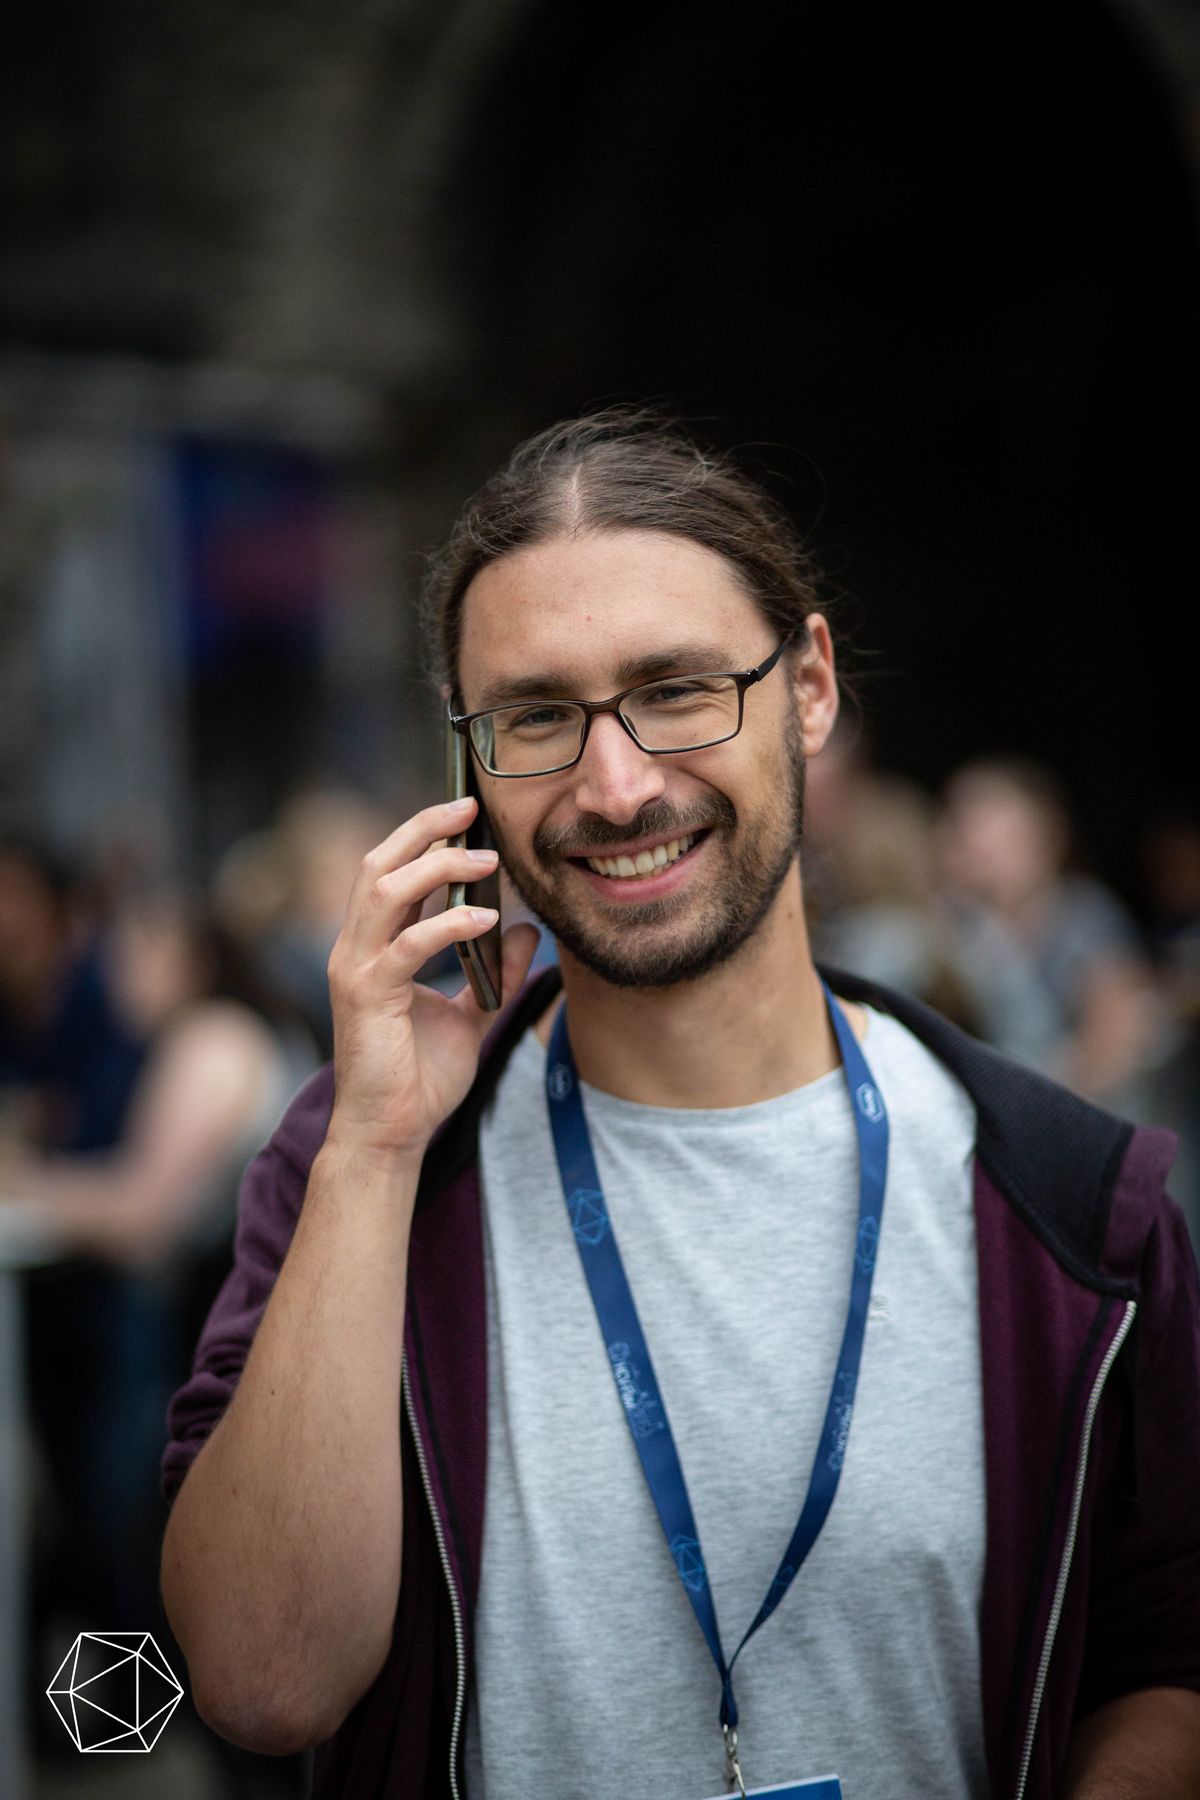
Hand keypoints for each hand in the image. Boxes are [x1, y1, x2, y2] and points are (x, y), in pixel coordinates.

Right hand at [324, 797, 538, 1163]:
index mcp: (373, 947)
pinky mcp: (367, 996)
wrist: (390, 1135)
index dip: (423, 835)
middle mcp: (355, 949)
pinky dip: (448, 925)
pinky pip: (408, 945)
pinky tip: (485, 920)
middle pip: (378, 863)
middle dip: (423, 828)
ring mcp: (355, 970)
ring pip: (385, 890)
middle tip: (470, 809)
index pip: (390, 871)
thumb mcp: (470, 1015)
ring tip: (484, 860)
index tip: (468, 814)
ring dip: (437, 866)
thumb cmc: (419, 1079)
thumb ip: (494, 973)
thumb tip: (525, 930)